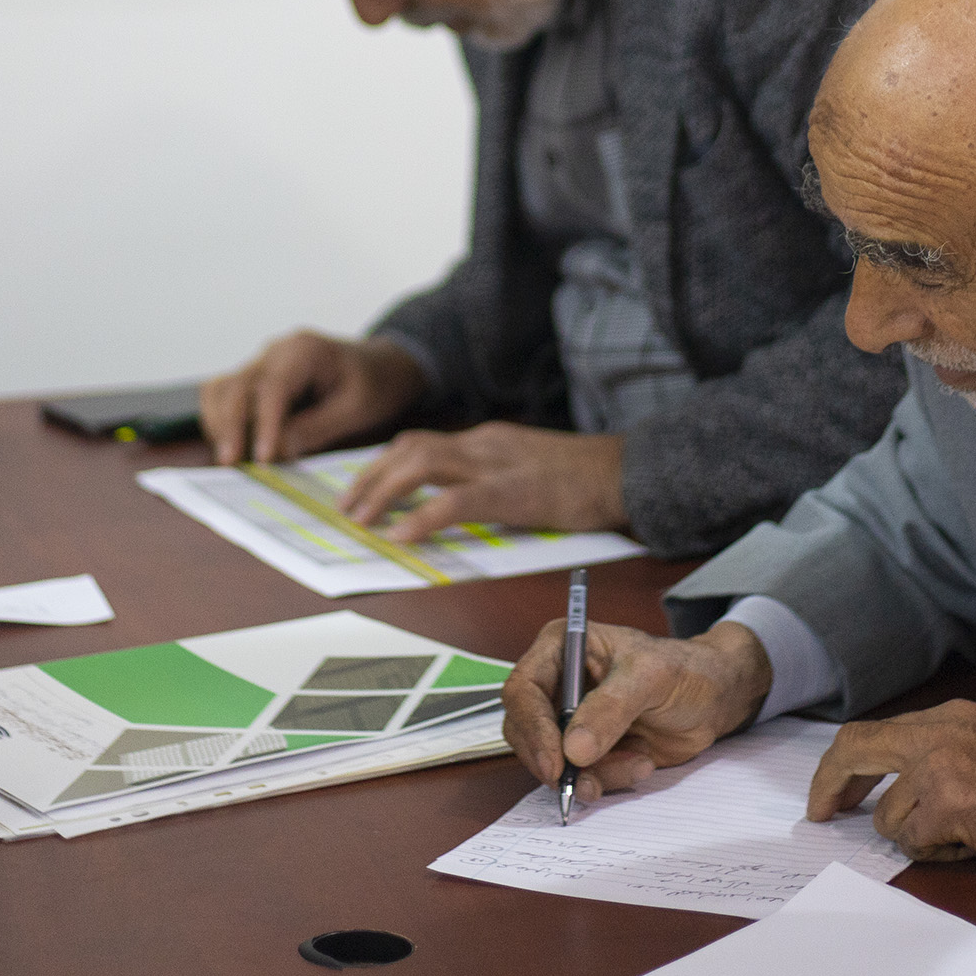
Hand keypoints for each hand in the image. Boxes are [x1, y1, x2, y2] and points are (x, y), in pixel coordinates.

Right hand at [200, 331, 424, 465]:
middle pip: (237, 384)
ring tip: (229, 458)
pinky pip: (224, 395)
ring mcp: (261, 363)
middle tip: (232, 463)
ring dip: (220, 423)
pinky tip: (231, 446)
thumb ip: (317, 427)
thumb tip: (278, 451)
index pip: (273, 386)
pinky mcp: (255, 380)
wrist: (378, 368)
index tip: (263, 457)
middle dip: (231, 425)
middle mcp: (275, 352)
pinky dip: (220, 419)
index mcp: (304, 351)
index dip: (264, 423)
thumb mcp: (356, 409)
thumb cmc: (373, 385)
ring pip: (221, 388)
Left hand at [338, 422, 623, 539]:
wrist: (628, 472)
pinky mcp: (515, 490)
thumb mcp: (529, 470)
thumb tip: (456, 503)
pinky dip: (421, 516)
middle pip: (411, 447)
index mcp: (487, 440)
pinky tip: (401, 535)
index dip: (383, 464)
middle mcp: (485, 443)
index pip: (421, 441)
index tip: (360, 488)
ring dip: (383, 490)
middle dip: (371, 476)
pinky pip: (456, 500)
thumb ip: (493, 478)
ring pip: (423, 462)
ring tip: (361, 519)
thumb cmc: (585, 480)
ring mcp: (499, 463)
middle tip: (347, 508)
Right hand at [503, 620, 771, 795]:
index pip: (523, 689)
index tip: (556, 762)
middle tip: (587, 783)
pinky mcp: (587, 750)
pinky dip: (607, 781)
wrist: (715, 699)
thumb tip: (573, 750)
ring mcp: (570, 720)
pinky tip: (640, 763)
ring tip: (637, 763)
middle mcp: (557, 684)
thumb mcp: (650, 678)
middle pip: (525, 731)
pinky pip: (578, 777)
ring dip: (590, 775)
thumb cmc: (684, 671)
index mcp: (561, 648)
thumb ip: (611, 709)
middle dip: (556, 762)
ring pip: (550, 761)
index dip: (532, 728)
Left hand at [807, 698, 975, 870]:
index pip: (871, 731)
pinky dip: (940, 853)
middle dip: (830, 785)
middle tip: (822, 813)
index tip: (833, 789)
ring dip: (917, 837)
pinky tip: (974, 844)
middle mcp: (936, 733)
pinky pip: (916, 842)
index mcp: (948, 717)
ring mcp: (940, 766)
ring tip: (963, 836)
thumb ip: (945, 752)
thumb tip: (901, 785)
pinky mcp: (949, 803)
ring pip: (889, 817)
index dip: (843, 763)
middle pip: (854, 751)